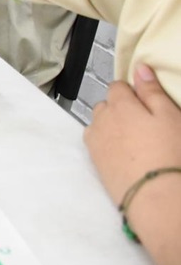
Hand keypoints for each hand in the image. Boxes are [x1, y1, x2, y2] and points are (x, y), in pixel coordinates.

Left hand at [84, 65, 180, 204]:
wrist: (155, 196)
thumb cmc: (169, 154)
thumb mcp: (170, 116)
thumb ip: (152, 91)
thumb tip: (140, 68)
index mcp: (120, 105)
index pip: (118, 86)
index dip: (132, 93)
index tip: (146, 104)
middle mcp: (101, 119)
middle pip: (106, 104)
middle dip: (120, 108)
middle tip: (145, 125)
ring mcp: (95, 140)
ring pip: (99, 123)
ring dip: (111, 125)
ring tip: (135, 141)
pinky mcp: (94, 160)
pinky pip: (96, 142)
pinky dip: (106, 142)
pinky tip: (123, 153)